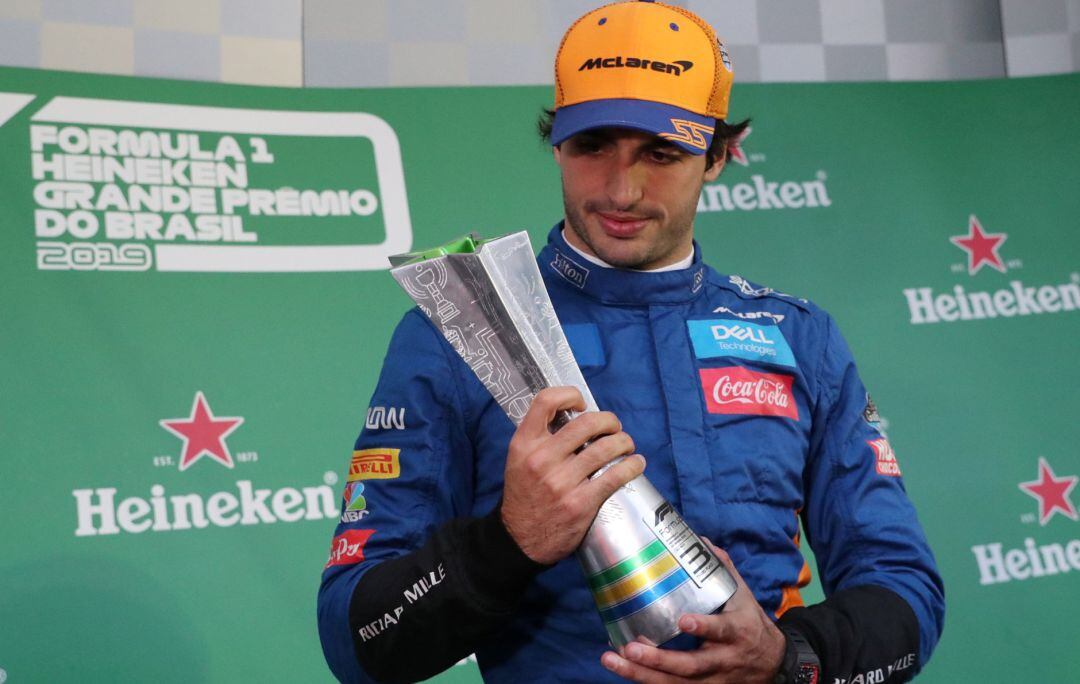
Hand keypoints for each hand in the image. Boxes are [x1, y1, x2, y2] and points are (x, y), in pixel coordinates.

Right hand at [500, 386, 644, 564]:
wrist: (519, 539)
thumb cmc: (524, 495)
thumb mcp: (519, 460)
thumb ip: (541, 438)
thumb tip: (575, 418)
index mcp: (524, 444)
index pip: (546, 401)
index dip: (569, 395)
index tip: (582, 404)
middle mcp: (542, 459)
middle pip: (587, 423)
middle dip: (609, 421)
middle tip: (614, 427)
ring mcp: (562, 482)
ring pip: (606, 448)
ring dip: (624, 442)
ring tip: (626, 445)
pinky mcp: (580, 502)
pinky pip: (615, 476)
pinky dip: (631, 466)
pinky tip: (636, 464)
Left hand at [600, 543, 785, 682]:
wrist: (773, 664)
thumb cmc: (750, 624)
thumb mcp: (744, 596)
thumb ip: (723, 569)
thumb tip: (702, 541)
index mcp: (737, 632)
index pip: (722, 630)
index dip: (704, 627)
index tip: (682, 620)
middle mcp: (724, 660)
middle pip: (690, 665)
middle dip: (659, 659)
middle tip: (631, 647)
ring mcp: (712, 680)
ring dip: (642, 674)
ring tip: (613, 660)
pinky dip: (646, 682)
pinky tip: (623, 670)